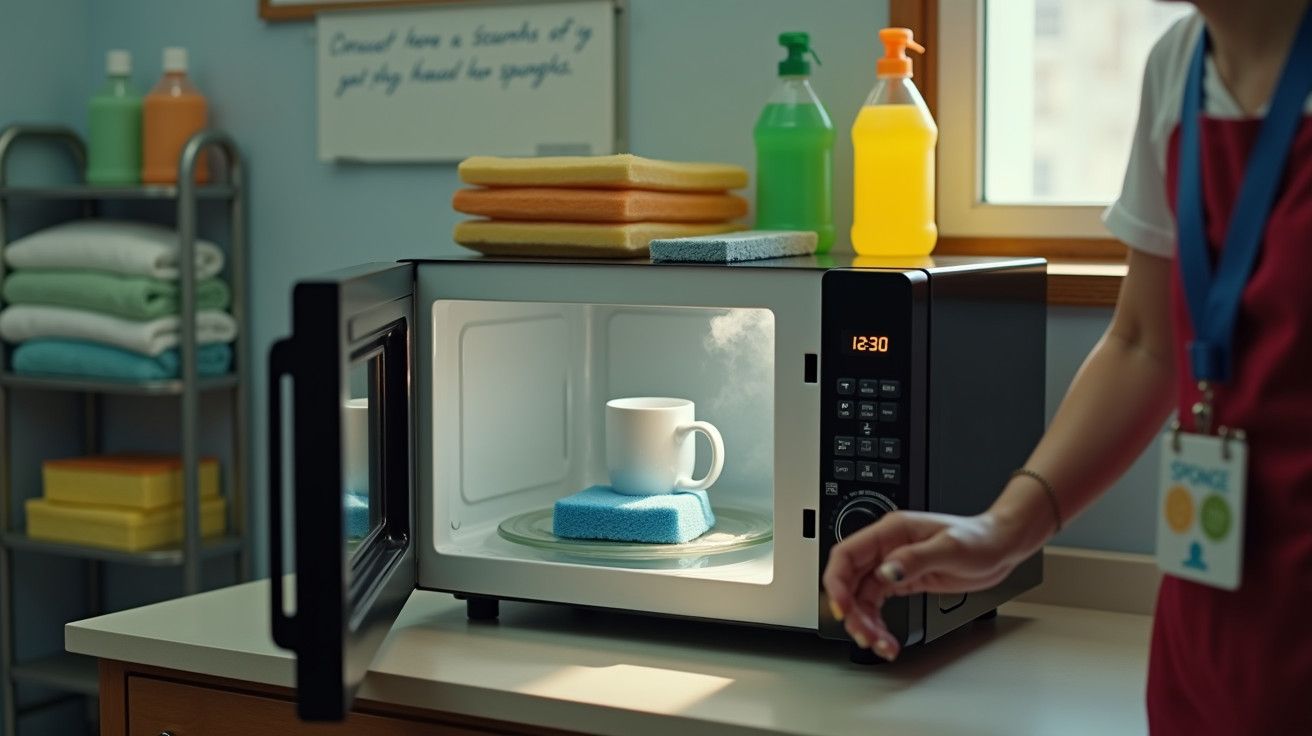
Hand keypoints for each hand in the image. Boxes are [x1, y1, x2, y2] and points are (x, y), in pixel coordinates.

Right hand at [822, 509, 1031, 660]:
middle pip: (849, 580)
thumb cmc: (979, 539)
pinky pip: (878, 603)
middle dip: (852, 611)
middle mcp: (887, 548)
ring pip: (862, 597)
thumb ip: (914, 559)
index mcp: (891, 531)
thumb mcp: (949, 548)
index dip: (836, 582)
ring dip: (865, 622)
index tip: (842, 608)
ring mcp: (893, 565)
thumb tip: (886, 572)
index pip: (846, 554)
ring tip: (880, 643)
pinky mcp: (904, 580)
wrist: (1000, 546)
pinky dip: (878, 623)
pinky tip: (886, 637)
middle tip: (865, 635)